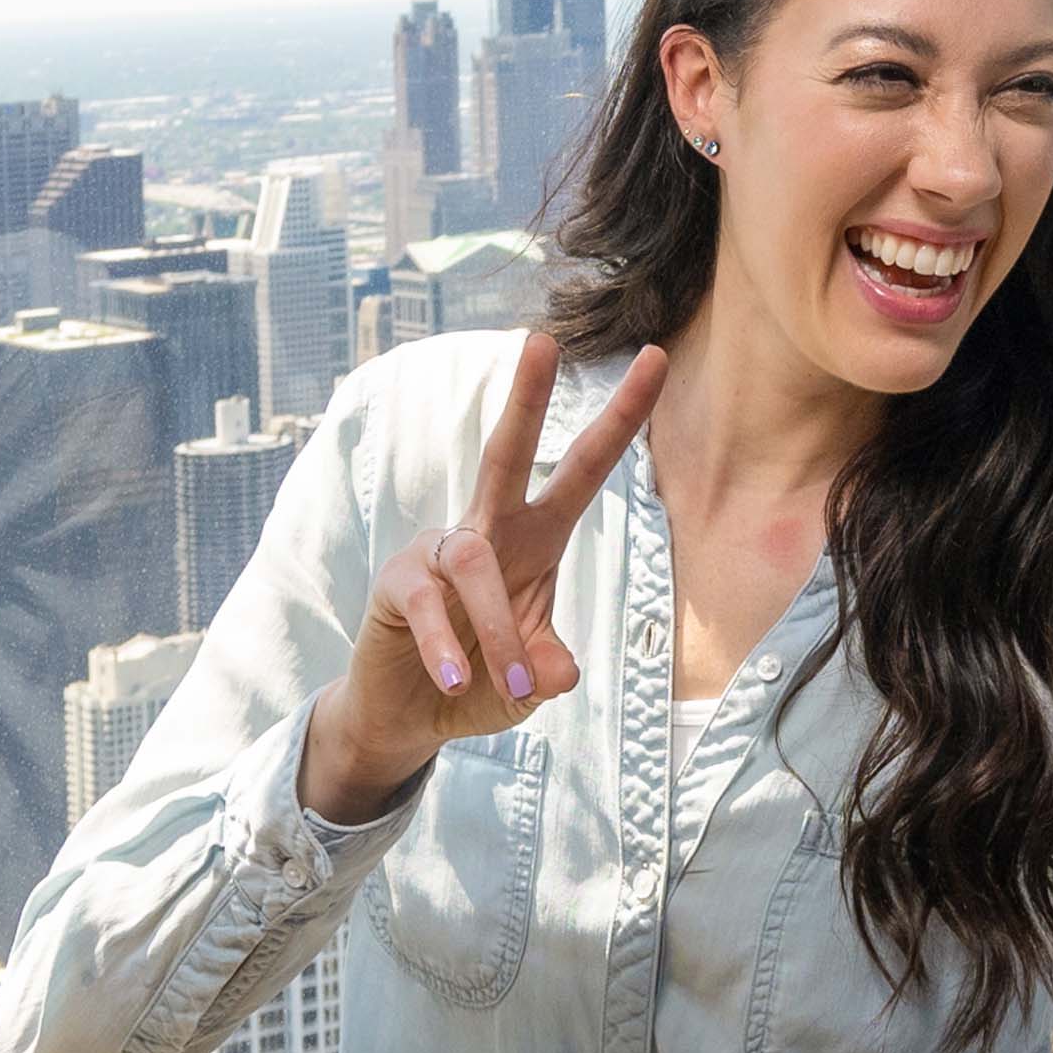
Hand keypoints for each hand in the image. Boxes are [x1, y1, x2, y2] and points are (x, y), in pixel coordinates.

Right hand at [302, 332, 668, 819]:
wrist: (408, 713)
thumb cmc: (484, 679)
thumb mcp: (531, 678)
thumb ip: (549, 667)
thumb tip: (561, 672)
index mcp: (537, 536)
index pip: (583, 469)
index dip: (620, 420)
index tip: (657, 359)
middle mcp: (487, 529)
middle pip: (506, 451)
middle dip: (527, 399)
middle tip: (540, 339)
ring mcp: (437, 550)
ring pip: (473, 563)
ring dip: (499, 629)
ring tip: (514, 682)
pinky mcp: (396, 582)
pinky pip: (426, 603)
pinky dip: (447, 645)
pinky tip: (455, 680)